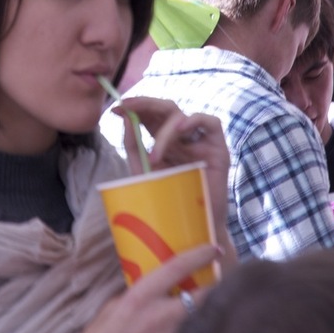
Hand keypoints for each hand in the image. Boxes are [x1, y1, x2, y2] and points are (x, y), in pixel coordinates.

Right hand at [81, 244, 218, 332]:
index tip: (214, 249)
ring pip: (204, 322)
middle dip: (219, 287)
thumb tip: (154, 289)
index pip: (175, 268)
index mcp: (140, 297)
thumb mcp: (113, 308)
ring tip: (221, 308)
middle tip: (228, 281)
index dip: (198, 256)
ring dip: (213, 314)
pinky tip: (206, 328)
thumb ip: (135, 296)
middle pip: (202, 297)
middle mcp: (159, 317)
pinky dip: (202, 331)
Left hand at [117, 96, 229, 229]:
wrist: (189, 228)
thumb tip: (126, 116)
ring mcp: (199, 141)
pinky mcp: (218, 149)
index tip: (115, 109)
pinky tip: (180, 129)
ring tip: (155, 156)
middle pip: (164, 107)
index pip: (149, 114)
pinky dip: (194, 120)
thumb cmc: (164, 200)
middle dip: (143, 103)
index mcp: (161, 139)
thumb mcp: (142, 169)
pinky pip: (211, 122)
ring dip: (163, 130)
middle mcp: (181, 137)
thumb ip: (133, 143)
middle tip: (126, 106)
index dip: (134, 107)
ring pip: (180, 116)